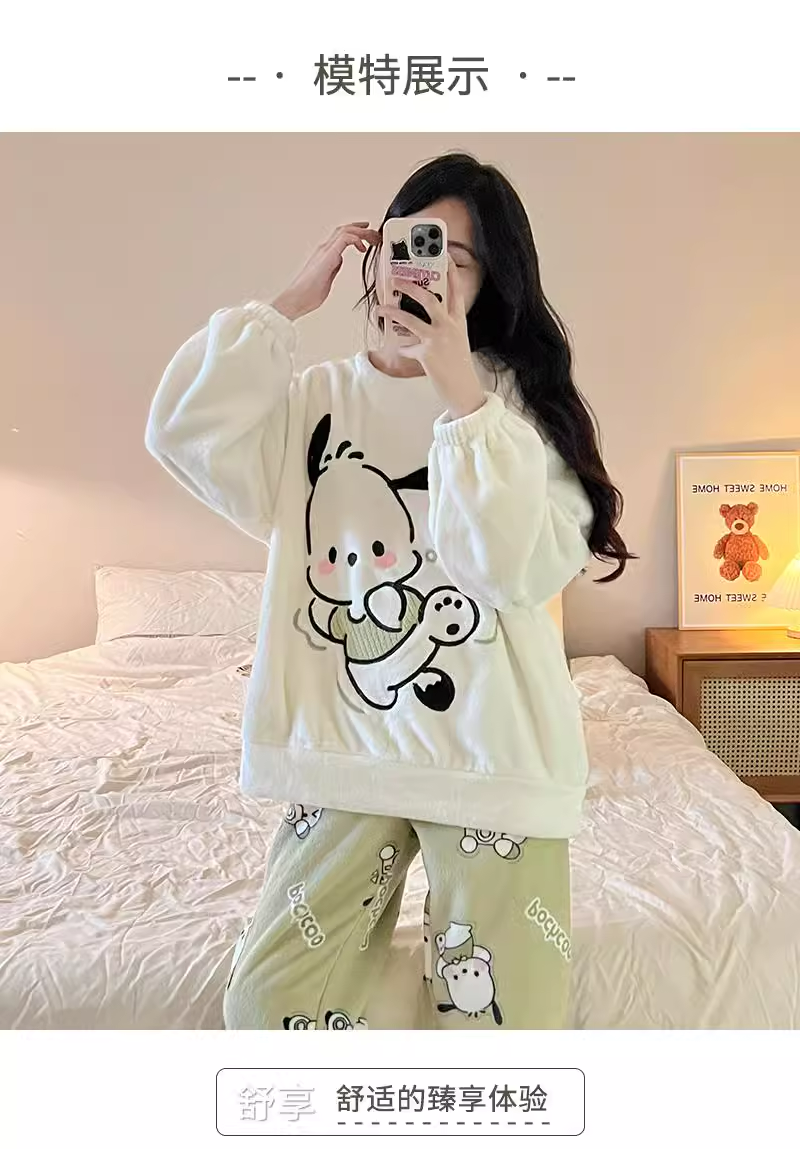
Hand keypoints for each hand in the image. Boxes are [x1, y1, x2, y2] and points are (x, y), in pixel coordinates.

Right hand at [272, 223, 380, 320]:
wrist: (297, 298)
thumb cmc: (308, 293)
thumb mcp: (327, 278)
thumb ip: (333, 268)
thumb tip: (339, 262)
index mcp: (325, 254)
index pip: (342, 236)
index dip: (356, 234)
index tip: (367, 237)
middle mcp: (325, 249)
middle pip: (345, 229)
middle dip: (362, 230)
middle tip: (375, 234)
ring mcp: (326, 250)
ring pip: (346, 230)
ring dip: (362, 232)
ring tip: (373, 238)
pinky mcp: (328, 255)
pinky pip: (345, 238)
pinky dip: (356, 238)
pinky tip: (363, 246)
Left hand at [376, 258, 485, 419]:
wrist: (463, 389)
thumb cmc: (458, 365)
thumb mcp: (457, 340)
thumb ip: (444, 326)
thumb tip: (422, 316)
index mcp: (459, 321)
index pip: (456, 291)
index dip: (450, 272)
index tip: (444, 256)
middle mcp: (449, 327)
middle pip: (429, 298)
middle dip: (410, 287)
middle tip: (396, 280)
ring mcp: (438, 340)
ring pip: (411, 319)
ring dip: (392, 312)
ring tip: (380, 308)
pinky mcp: (426, 354)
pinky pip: (407, 347)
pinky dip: (402, 347)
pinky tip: (399, 347)